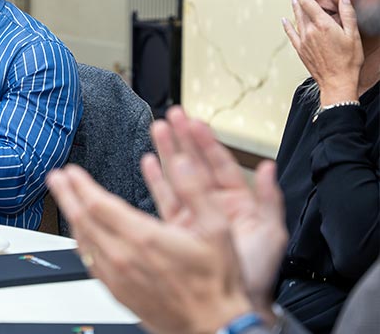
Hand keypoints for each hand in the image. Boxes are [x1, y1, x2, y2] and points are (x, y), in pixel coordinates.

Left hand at [47, 160, 252, 333]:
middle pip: (83, 220)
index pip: (99, 204)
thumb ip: (196, 191)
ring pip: (82, 242)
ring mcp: (118, 276)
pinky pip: (89, 262)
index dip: (81, 185)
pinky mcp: (117, 291)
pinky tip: (80, 235)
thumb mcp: (217, 229)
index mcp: (144, 238)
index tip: (71, 171)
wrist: (212, 326)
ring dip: (70, 217)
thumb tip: (183, 163)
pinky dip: (80, 243)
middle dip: (66, 195)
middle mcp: (124, 257)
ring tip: (64, 200)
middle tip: (56, 179)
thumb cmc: (215, 281)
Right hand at [145, 107, 287, 316]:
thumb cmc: (255, 273)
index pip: (218, 162)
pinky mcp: (178, 228)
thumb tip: (269, 167)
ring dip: (167, 152)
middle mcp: (213, 204)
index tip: (194, 121)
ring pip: (178, 176)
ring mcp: (194, 215)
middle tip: (171, 116)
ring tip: (157, 130)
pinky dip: (156, 179)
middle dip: (182, 138)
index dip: (205, 141)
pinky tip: (148, 162)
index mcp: (237, 201)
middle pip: (195, 163)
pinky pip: (164, 198)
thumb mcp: (270, 232)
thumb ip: (270, 197)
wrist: (233, 303)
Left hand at [282, 0, 361, 104]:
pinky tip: (284, 20)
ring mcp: (303, 41)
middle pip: (300, 10)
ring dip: (294, 8)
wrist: (337, 81)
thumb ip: (347, 14)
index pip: (308, 3)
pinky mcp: (300, 50)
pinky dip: (287, 26)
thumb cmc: (349, 59)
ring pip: (296, 20)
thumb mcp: (353, 35)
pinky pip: (291, 34)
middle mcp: (310, 31)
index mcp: (323, 25)